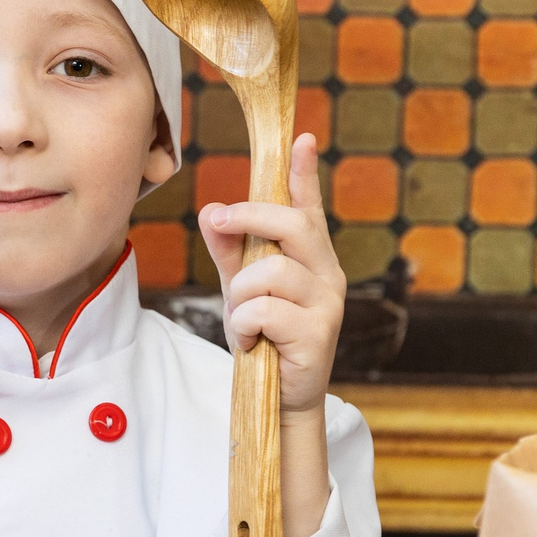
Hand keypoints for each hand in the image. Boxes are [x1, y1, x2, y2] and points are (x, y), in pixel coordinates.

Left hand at [197, 134, 344, 415]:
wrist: (282, 398)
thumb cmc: (265, 337)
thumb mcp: (242, 288)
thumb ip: (228, 250)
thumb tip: (209, 211)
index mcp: (312, 257)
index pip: (309, 207)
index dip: (304, 173)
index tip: (300, 138)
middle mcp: (327, 273)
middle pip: (292, 225)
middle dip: (249, 217)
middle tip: (220, 220)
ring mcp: (327, 303)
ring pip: (269, 272)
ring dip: (241, 294)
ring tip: (242, 317)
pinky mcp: (318, 334)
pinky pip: (264, 310)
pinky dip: (243, 324)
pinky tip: (250, 340)